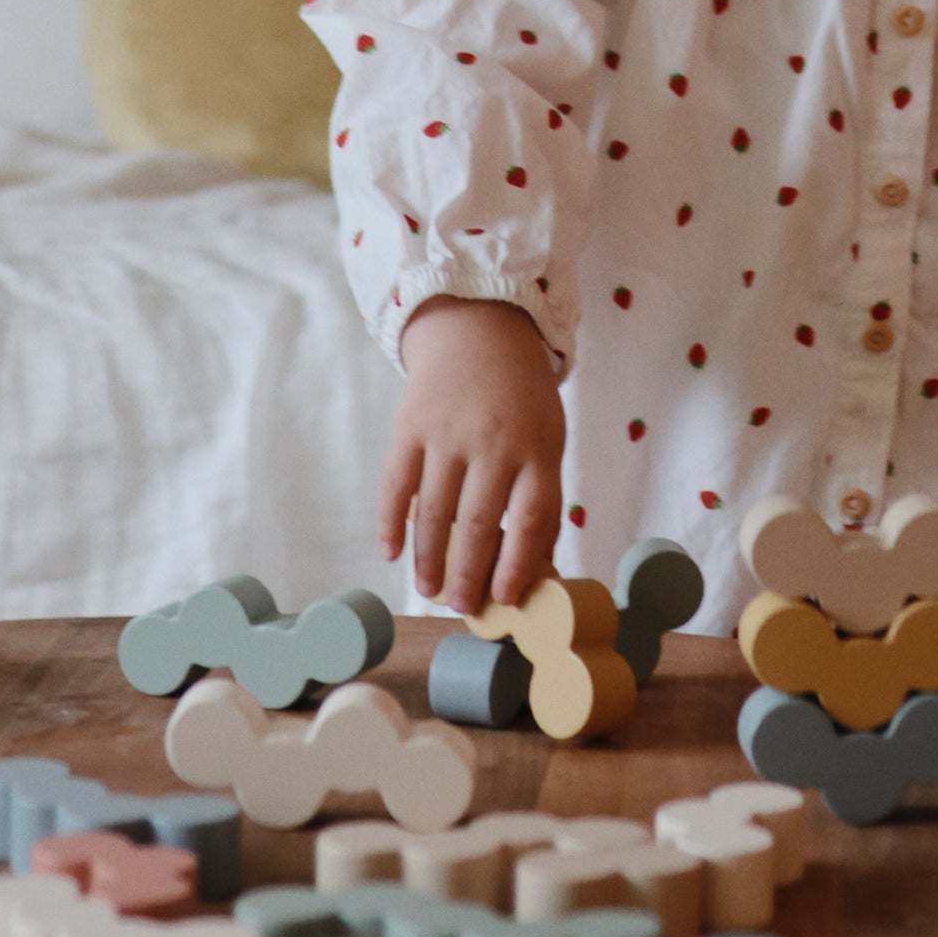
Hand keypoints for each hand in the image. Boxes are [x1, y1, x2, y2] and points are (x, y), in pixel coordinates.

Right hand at [386, 298, 565, 615]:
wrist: (480, 329)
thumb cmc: (521, 399)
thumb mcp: (548, 439)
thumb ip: (541, 500)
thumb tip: (538, 570)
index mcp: (538, 448)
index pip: (530, 518)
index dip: (517, 565)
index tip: (505, 600)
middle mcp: (494, 442)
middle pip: (479, 523)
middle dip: (469, 575)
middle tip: (463, 607)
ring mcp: (449, 432)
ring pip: (434, 511)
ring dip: (428, 558)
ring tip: (428, 589)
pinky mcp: (412, 425)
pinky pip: (396, 483)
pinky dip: (390, 522)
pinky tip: (391, 552)